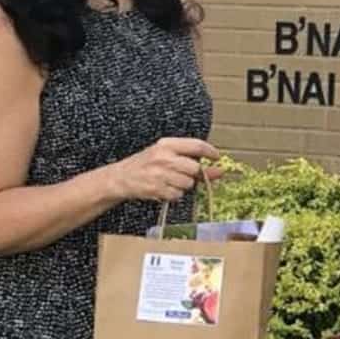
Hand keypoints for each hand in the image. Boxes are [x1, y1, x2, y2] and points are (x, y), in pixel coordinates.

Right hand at [106, 136, 220, 202]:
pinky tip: (164, 188)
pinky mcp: (156, 189)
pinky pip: (177, 194)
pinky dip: (174, 194)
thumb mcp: (166, 154)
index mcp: (167, 144)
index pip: (197, 145)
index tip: (216, 158)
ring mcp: (160, 174)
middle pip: (195, 168)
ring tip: (170, 181)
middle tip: (183, 173)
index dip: (211, 152)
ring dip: (183, 185)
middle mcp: (164, 158)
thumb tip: (219, 170)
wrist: (120, 178)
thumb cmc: (146, 164)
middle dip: (194, 173)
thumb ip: (192, 159)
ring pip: (188, 183)